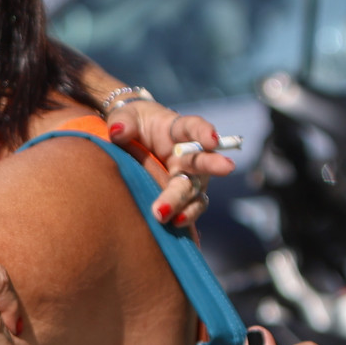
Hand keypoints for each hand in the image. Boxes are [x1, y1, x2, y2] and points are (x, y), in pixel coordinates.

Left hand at [103, 95, 236, 226]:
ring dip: (186, 204)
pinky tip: (174, 226)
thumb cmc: (133, 125)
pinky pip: (188, 209)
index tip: (212, 139)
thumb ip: (122, 123)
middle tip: (227, 168)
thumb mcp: (126, 118)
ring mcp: (187, 178)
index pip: (194, 128)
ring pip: (194, 191)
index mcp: (177, 130)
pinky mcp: (182, 197)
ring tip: (175, 218)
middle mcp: (189, 155)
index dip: (205, 132)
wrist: (131, 143)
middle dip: (212, 165)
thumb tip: (118, 132)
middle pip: (201, 162)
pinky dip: (184, 218)